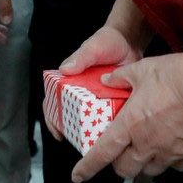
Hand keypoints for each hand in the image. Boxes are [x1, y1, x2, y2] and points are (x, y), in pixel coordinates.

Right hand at [45, 24, 146, 141]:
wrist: (130, 40)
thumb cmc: (106, 41)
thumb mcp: (92, 48)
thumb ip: (80, 57)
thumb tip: (65, 69)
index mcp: (70, 80)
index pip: (54, 100)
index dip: (52, 117)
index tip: (58, 131)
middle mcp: (82, 91)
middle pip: (72, 114)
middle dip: (73, 129)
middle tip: (79, 141)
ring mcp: (98, 97)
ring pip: (91, 118)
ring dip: (93, 129)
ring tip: (97, 141)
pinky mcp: (114, 100)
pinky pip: (110, 115)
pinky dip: (111, 124)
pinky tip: (115, 132)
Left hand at [70, 51, 182, 181]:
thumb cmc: (175, 75)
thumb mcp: (140, 69)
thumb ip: (120, 78)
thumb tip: (108, 80)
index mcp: (130, 125)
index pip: (102, 153)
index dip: (87, 167)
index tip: (78, 175)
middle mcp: (148, 143)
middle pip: (126, 169)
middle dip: (119, 165)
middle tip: (119, 154)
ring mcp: (171, 151)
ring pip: (151, 171)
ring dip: (144, 164)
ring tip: (145, 149)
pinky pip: (177, 166)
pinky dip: (171, 161)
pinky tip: (171, 147)